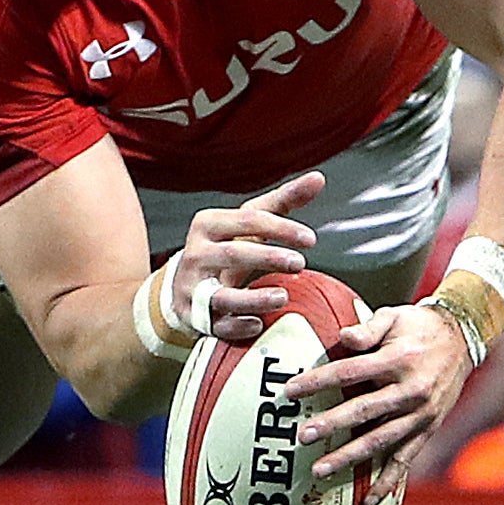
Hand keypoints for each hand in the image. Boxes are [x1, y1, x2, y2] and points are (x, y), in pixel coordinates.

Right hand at [166, 172, 324, 344]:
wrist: (185, 284)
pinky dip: (237, 326)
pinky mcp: (193, 315)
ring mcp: (192, 287)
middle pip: (233, 253)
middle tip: (300, 263)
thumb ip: (283, 201)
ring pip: (221, 295)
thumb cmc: (226, 247)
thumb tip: (318, 178)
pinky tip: (259, 324)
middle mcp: (195, 254)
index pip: (247, 220)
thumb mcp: (248, 223)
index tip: (310, 240)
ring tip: (283, 296)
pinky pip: (216, 324)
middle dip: (267, 257)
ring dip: (253, 297)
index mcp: (208, 224)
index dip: (281, 228)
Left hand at [282, 301, 475, 499]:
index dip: (319, 381)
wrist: (464, 339)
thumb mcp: (394, 316)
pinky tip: (368, 501)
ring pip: (381, 441)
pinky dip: (388, 482)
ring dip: (350, 458)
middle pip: (364, 411)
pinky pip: (406, 459)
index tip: (290, 391)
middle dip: (331, 425)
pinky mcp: (427, 430)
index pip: (351, 372)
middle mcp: (412, 391)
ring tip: (319, 471)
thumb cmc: (419, 326)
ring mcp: (421, 415)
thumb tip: (343, 336)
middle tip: (301, 436)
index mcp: (399, 360)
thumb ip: (367, 328)